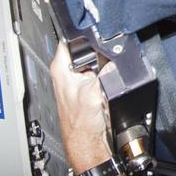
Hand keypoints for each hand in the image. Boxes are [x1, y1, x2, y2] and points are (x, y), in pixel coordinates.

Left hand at [49, 43, 111, 169]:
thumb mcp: (94, 93)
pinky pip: (97, 72)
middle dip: (98, 51)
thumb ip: (104, 74)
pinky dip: (104, 75)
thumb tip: (115, 62)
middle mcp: (65, 70)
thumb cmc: (81, 124)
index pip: (70, 38)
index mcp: (60, 67)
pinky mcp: (85, 85)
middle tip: (105, 62)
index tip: (98, 36)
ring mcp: (75, 77)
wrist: (86, 140)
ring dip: (102, 65)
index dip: (85, 34)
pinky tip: (104, 84)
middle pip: (85, 47)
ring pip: (93, 60)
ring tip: (104, 77)